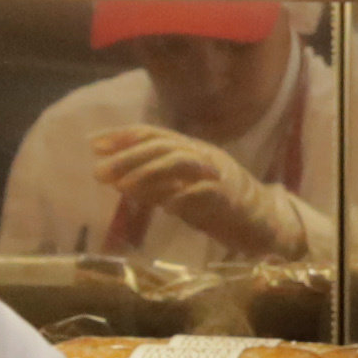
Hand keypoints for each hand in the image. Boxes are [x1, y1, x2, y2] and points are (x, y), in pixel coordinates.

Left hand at [89, 127, 327, 264]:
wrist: (264, 222)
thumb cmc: (218, 207)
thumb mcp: (180, 192)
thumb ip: (154, 185)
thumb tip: (120, 180)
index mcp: (190, 149)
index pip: (152, 135)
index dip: (121, 137)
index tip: (92, 145)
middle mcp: (202, 155)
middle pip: (161, 146)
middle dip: (126, 157)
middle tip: (99, 172)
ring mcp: (217, 174)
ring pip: (180, 161)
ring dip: (148, 173)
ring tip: (123, 187)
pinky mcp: (230, 197)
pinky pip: (204, 191)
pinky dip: (183, 196)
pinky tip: (164, 207)